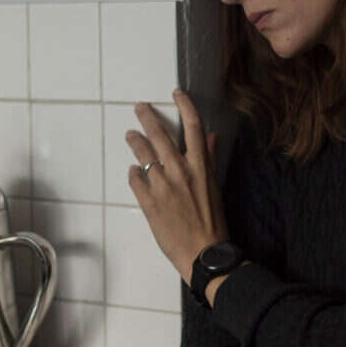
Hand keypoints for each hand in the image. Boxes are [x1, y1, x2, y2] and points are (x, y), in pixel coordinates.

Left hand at [126, 89, 228, 281]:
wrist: (204, 254)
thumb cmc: (213, 221)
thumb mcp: (214, 186)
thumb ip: (209, 159)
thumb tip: (210, 137)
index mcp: (200, 166)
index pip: (194, 126)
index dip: (185, 105)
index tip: (176, 93)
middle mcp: (180, 172)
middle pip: (160, 135)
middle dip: (147, 117)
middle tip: (139, 107)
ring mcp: (162, 187)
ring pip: (143, 155)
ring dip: (135, 142)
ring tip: (131, 135)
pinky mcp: (149, 203)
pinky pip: (135, 180)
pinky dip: (133, 173)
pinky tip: (133, 171)